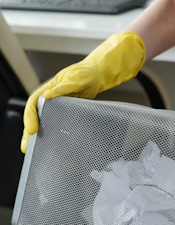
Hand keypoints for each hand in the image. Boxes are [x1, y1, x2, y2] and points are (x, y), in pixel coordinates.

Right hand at [21, 32, 144, 152]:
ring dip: (39, 136)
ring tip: (34, 151)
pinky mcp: (66, 113)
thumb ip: (64, 86)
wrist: (97, 76)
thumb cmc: (85, 73)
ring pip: (44, 122)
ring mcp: (57, 107)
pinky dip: (53, 134)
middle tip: (27, 148)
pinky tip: (52, 144)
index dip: (30, 117)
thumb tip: (48, 95)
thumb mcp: (75, 78)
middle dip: (29, 132)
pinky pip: (56, 124)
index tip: (31, 129)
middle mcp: (49, 99)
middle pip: (35, 116)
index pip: (33, 104)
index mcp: (47, 90)